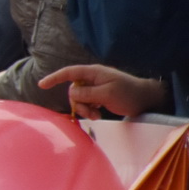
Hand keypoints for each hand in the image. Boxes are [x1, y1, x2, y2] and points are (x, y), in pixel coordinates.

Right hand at [38, 63, 169, 119]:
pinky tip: (98, 114)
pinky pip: (86, 102)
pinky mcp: (98, 95)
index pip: (69, 73)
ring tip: (97, 116)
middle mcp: (92, 78)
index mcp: (94, 73)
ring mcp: (95, 87)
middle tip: (90, 114)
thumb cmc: (128, 94)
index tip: (41, 85)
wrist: (147, 100)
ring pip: (78, 98)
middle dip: (78, 104)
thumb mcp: (106, 94)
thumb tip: (71, 93)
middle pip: (72, 90)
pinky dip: (89, 110)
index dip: (54, 78)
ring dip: (84, 109)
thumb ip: (86, 93)